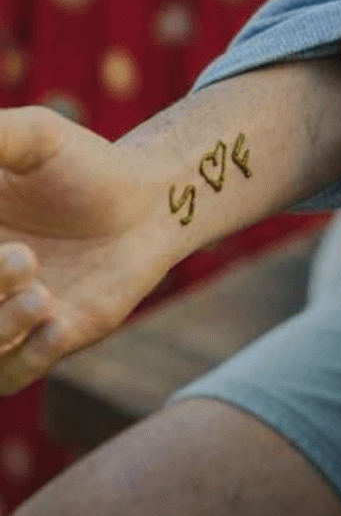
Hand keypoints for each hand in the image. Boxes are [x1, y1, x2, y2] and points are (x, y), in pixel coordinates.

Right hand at [0, 107, 170, 392]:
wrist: (151, 204)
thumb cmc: (85, 165)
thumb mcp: (33, 138)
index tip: (5, 244)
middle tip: (24, 258)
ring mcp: (6, 316)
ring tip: (41, 293)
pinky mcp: (50, 340)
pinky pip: (13, 376)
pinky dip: (29, 357)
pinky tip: (58, 322)